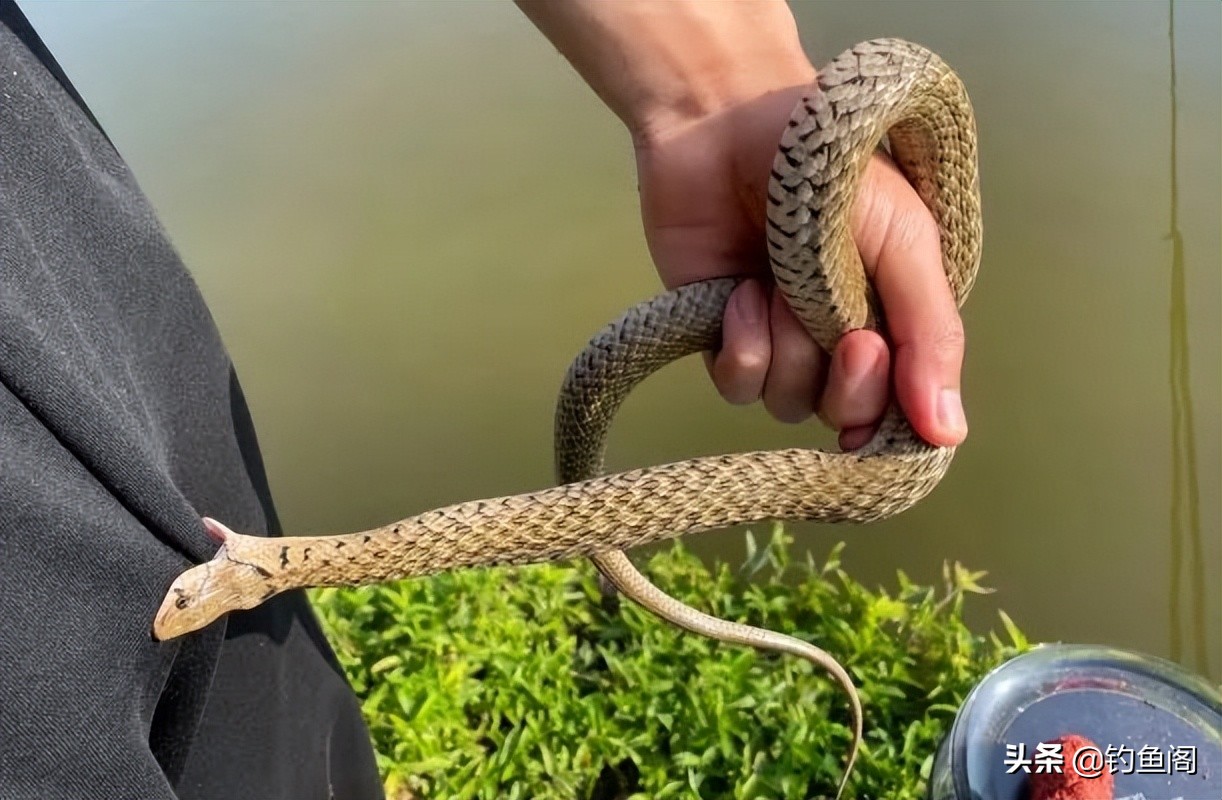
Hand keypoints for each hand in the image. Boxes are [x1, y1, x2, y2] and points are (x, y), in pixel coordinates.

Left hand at [517, 0, 967, 448]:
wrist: (728, 124)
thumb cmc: (830, 170)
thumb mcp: (904, 244)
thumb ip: (931, 336)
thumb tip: (950, 435)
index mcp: (892, 318)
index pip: (901, 406)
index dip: (891, 409)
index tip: (881, 365)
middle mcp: (835, 340)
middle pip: (845, 415)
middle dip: (846, 384)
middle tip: (846, 334)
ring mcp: (778, 339)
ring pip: (789, 402)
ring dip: (788, 349)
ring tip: (779, 286)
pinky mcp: (722, 335)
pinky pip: (738, 385)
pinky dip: (743, 344)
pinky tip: (739, 295)